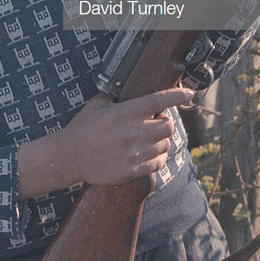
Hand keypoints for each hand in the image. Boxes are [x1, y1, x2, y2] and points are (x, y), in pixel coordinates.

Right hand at [18, 88, 194, 195]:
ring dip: (162, 141)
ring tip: (150, 139)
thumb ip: (116, 97)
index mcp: (126, 112)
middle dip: (165, 123)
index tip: (190, 95)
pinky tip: (151, 154)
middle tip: (155, 123)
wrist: (70, 157)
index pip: (159, 101)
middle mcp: (134, 132)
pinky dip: (158, 157)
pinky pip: (158, 163)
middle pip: (168, 126)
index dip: (177, 96)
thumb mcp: (97, 104)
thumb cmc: (82, 128)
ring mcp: (135, 153)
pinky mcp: (133, 170)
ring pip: (165, 145)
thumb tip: (128, 90)